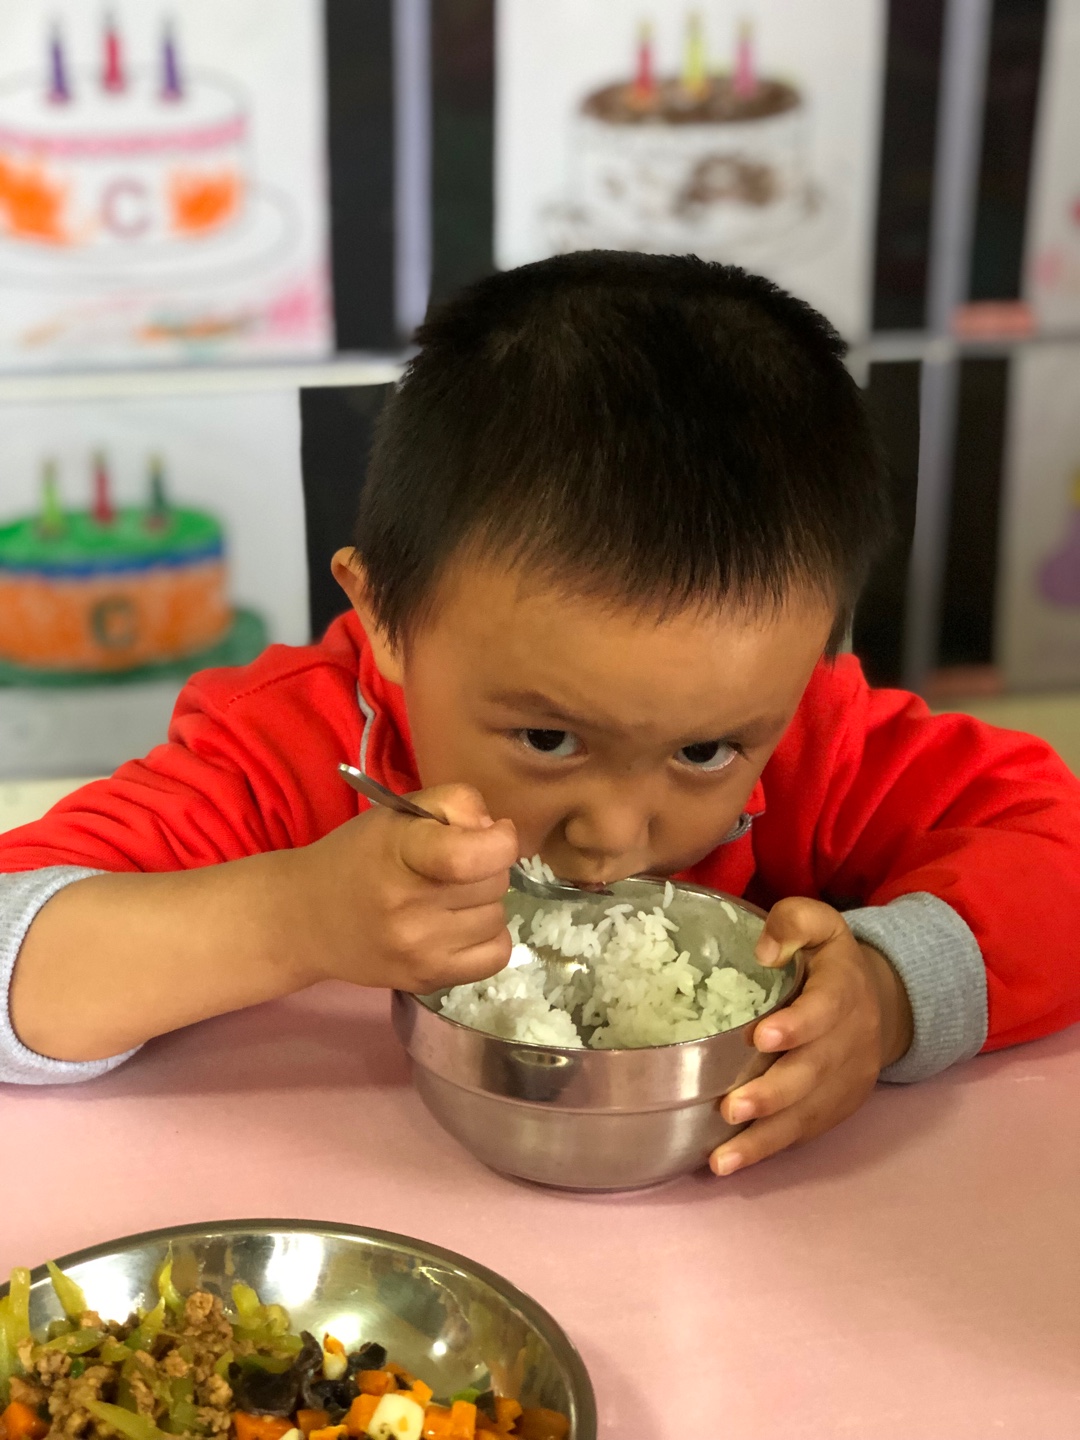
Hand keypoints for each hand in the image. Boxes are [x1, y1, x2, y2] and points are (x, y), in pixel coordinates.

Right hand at [283, 783, 517, 993]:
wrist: (307, 919)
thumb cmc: (359, 856)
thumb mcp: (400, 813)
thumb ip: (456, 804)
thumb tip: (497, 833)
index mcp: (400, 855)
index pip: (472, 857)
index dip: (499, 843)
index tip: (491, 835)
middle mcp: (409, 909)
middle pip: (494, 883)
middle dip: (485, 868)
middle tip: (454, 867)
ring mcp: (419, 951)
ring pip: (498, 918)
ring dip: (483, 904)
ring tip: (448, 898)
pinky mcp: (428, 980)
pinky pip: (496, 957)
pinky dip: (487, 938)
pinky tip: (460, 926)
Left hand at [709, 897, 913, 1176]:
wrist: (880, 1000)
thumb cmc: (827, 959)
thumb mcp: (819, 924)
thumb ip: (794, 922)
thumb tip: (764, 950)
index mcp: (843, 989)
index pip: (825, 1010)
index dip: (798, 1025)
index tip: (761, 1037)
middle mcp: (850, 1040)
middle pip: (814, 1072)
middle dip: (773, 1094)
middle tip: (731, 1108)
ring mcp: (845, 1080)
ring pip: (807, 1114)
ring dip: (764, 1137)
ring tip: (722, 1157)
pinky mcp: (835, 1107)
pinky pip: (804, 1133)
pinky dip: (768, 1150)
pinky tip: (731, 1162)